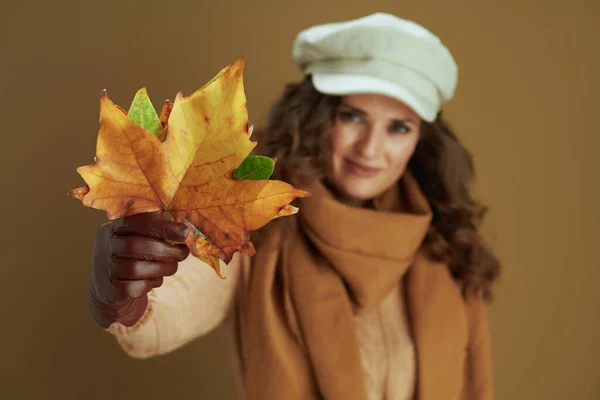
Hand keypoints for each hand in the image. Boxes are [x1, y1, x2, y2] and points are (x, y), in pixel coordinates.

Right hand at [86, 212, 189, 327]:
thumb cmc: (131, 259)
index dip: (164, 226)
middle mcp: (104, 247)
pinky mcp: (111, 291)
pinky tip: (154, 281)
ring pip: (136, 268)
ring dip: (162, 268)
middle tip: (183, 253)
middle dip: (166, 250)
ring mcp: (105, 270)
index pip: (137, 222)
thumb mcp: (137, 240)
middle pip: (136, 246)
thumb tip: (184, 231)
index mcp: (112, 228)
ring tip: (171, 267)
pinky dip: (150, 284)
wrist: (108, 291)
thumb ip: (155, 232)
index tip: (184, 232)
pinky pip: (135, 287)